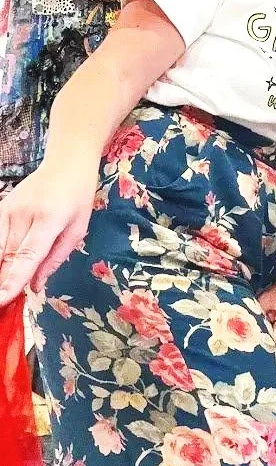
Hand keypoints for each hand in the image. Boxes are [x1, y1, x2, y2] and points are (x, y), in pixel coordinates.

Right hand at [0, 160, 97, 305]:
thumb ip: (55, 259)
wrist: (66, 163)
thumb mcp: (77, 228)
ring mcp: (8, 208)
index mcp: (50, 219)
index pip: (28, 254)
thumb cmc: (77, 197)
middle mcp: (24, 213)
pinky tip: (2, 266)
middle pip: (6, 255)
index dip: (13, 279)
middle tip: (3, 303)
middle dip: (2, 280)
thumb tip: (35, 287)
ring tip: (3, 288)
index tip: (2, 299)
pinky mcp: (0, 206)